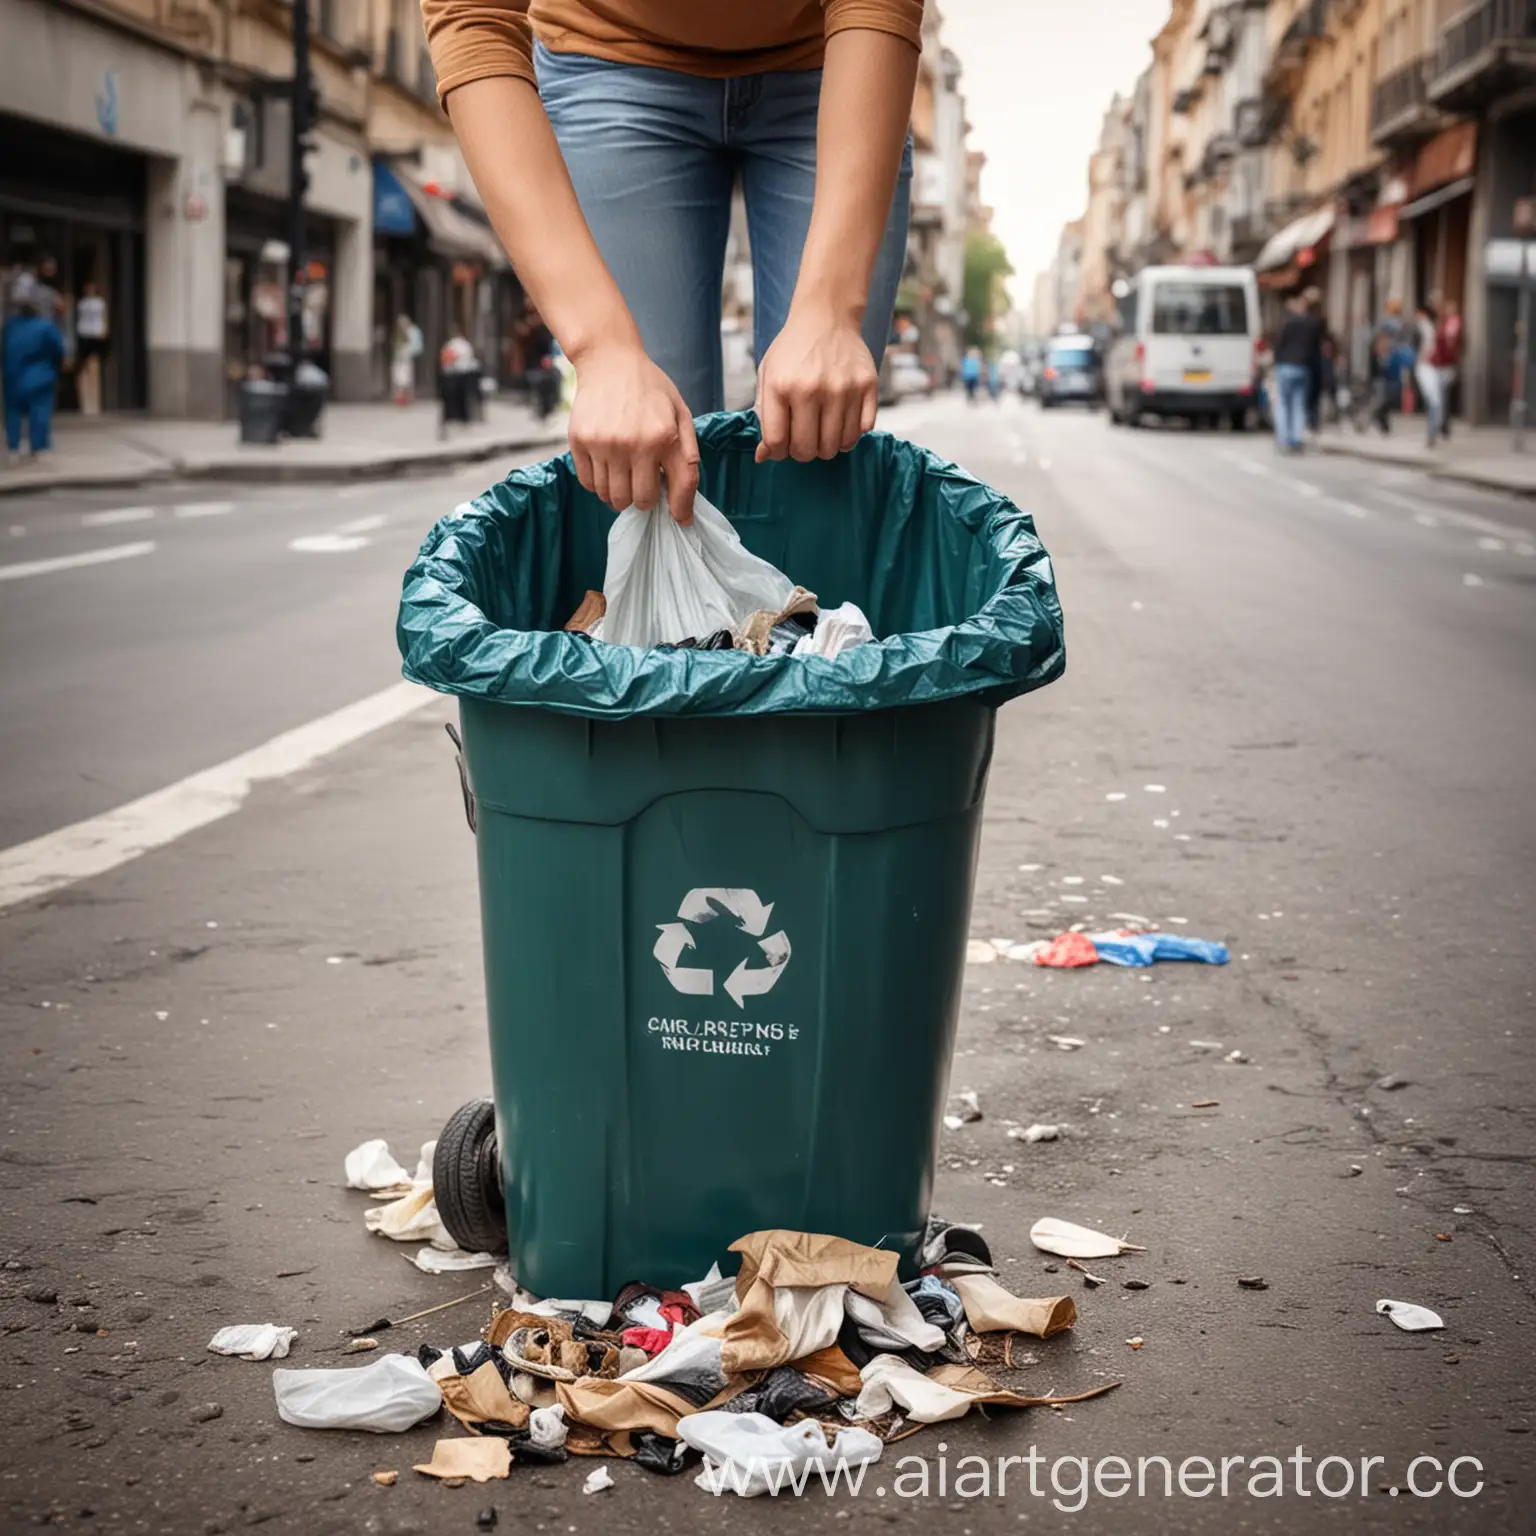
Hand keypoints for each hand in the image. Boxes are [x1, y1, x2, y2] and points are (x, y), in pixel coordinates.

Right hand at [567, 340, 698, 522]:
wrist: (609, 361)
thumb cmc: (650, 390)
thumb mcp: (680, 415)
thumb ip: (687, 458)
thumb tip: (684, 511)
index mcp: (663, 437)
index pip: (675, 489)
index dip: (678, 509)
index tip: (680, 518)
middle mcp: (632, 444)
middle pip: (637, 500)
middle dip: (644, 498)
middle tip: (644, 481)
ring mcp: (602, 444)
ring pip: (611, 497)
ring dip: (620, 493)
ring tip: (624, 474)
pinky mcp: (579, 442)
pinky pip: (589, 484)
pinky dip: (599, 484)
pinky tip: (607, 466)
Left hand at [754, 305, 876, 462]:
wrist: (826, 317)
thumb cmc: (793, 350)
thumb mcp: (768, 376)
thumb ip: (764, 417)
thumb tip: (763, 457)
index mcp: (781, 386)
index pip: (778, 443)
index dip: (779, 452)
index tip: (783, 445)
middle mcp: (813, 388)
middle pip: (808, 449)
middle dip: (803, 452)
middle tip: (805, 438)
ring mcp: (843, 388)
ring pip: (836, 446)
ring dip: (828, 445)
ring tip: (823, 430)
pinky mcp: (867, 386)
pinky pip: (861, 431)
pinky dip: (851, 434)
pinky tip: (842, 420)